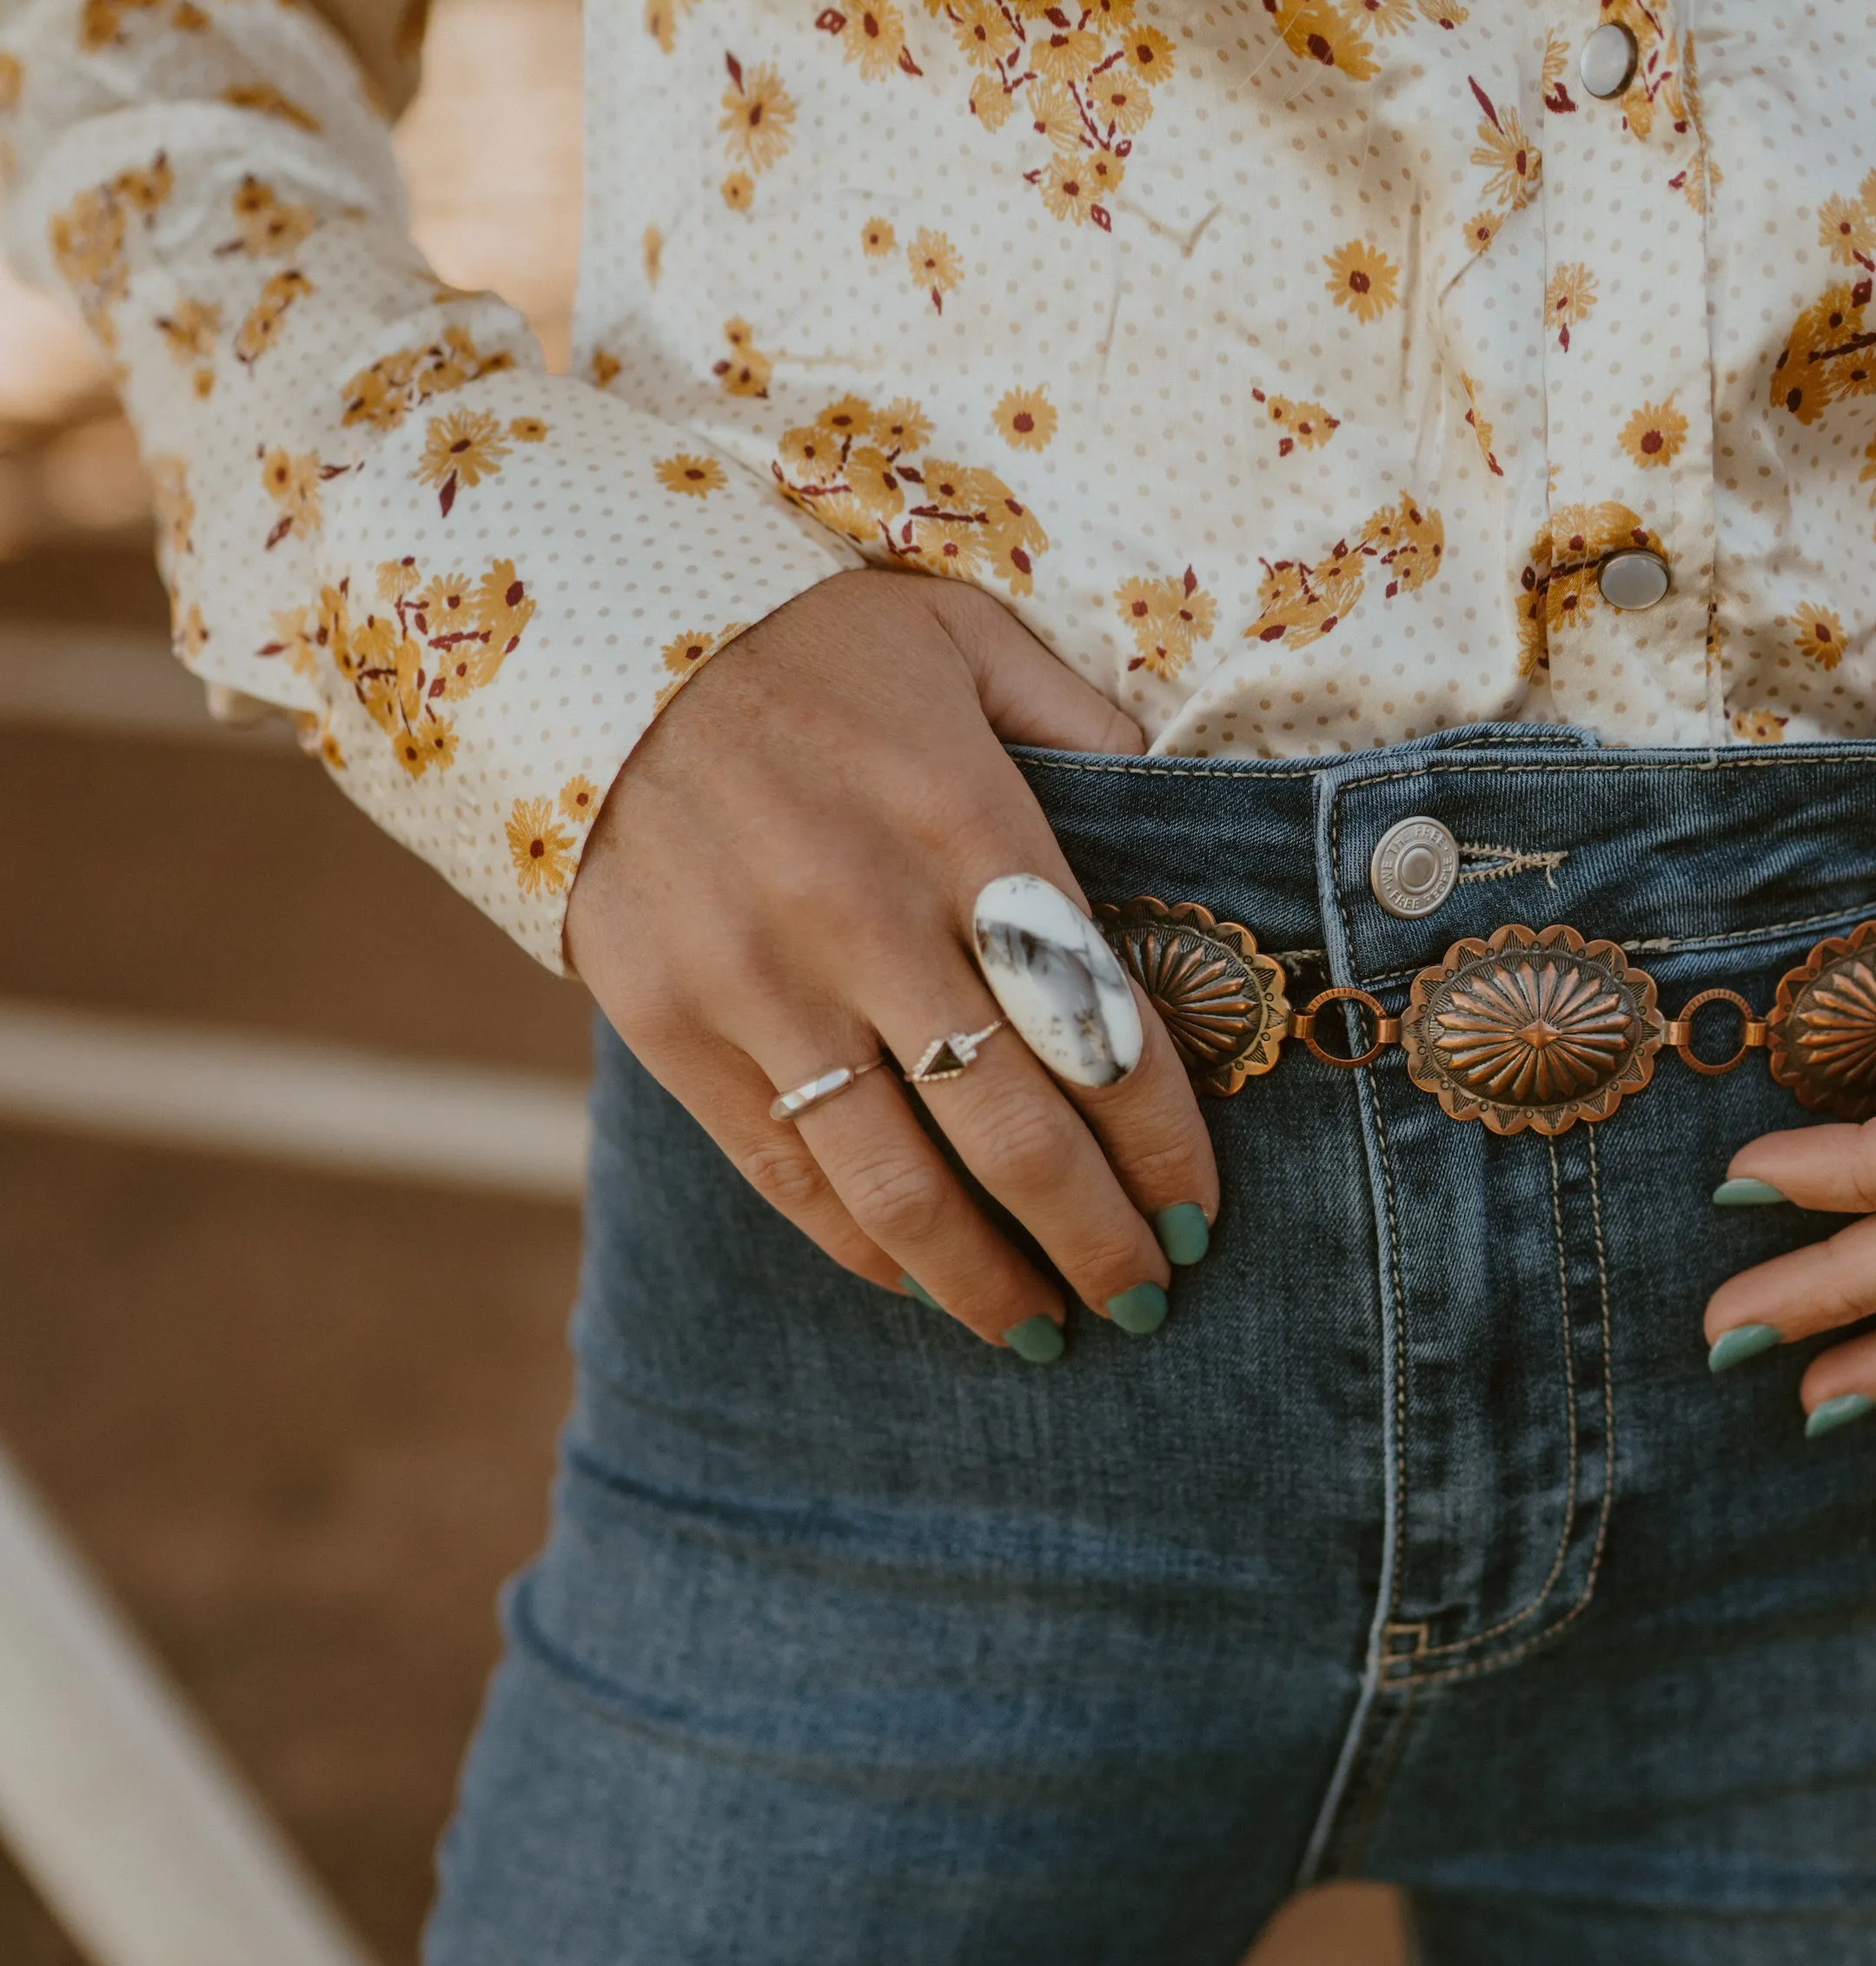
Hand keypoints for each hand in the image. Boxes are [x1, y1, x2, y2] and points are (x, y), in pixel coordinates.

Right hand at [563, 568, 1216, 1355]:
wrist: (582, 642)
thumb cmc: (805, 640)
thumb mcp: (964, 633)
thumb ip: (1081, 722)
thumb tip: (1184, 803)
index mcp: (965, 824)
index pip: (1098, 1028)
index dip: (1163, 1144)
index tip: (1202, 1211)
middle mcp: (866, 919)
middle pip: (1015, 1136)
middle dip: (1099, 1239)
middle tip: (1148, 1298)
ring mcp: (758, 986)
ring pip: (898, 1189)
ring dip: (988, 1282)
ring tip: (1049, 1331)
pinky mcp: (671, 1030)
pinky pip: (786, 1175)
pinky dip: (864, 1250)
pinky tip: (922, 1286)